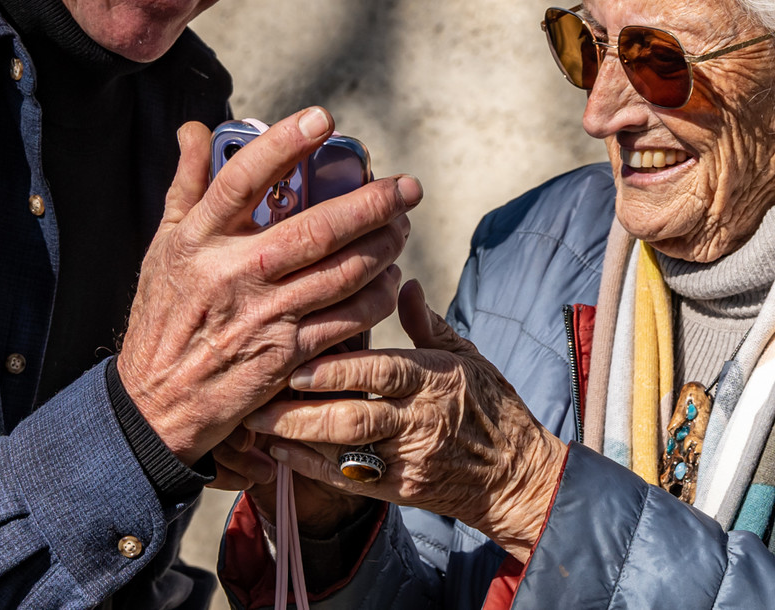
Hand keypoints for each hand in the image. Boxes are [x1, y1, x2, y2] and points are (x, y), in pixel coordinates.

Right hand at [116, 108, 418, 463]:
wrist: (155, 405)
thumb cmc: (163, 317)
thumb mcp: (162, 246)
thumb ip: (186, 185)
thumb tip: (195, 129)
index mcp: (199, 239)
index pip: (242, 179)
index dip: (284, 144)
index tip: (323, 118)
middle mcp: (233, 273)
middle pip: (315, 228)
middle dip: (372, 203)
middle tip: (407, 186)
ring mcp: (264, 316)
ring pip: (343, 272)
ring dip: (384, 246)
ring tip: (402, 226)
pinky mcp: (288, 355)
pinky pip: (349, 318)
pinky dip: (378, 295)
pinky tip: (389, 279)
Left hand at [243, 280, 567, 562]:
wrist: (516, 477)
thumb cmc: (491, 407)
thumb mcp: (467, 357)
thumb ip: (427, 325)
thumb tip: (401, 284)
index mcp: (439, 379)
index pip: (384, 371)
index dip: (339, 369)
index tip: (299, 361)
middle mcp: (422, 421)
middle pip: (356, 415)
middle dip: (302, 407)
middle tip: (261, 394)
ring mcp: (410, 460)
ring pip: (346, 451)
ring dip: (297, 437)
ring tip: (257, 422)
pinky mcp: (400, 490)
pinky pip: (349, 480)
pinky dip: (310, 466)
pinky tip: (280, 451)